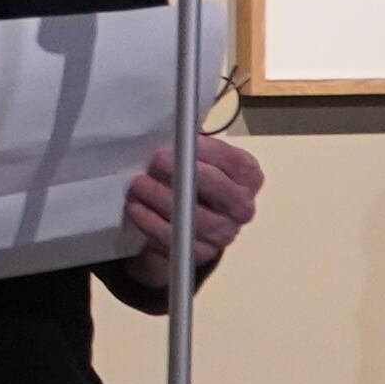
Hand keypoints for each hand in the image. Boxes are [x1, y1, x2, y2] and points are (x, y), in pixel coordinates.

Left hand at [123, 132, 262, 278]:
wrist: (191, 225)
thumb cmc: (197, 181)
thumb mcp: (202, 159)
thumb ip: (194, 146)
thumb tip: (174, 130)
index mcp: (249, 178)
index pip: (236, 162)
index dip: (210, 150)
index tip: (184, 140)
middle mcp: (242, 207)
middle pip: (221, 190)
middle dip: (187, 172)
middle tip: (158, 159)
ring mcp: (224, 233)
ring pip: (195, 217)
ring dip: (162, 197)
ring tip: (139, 183)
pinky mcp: (201, 253)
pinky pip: (175, 239)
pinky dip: (151, 222)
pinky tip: (136, 207)